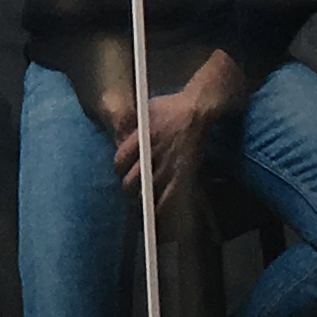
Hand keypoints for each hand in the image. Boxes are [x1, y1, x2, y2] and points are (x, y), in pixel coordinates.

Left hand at [113, 50, 248, 210]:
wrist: (198, 109)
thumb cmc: (171, 106)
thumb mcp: (145, 110)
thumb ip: (132, 125)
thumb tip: (120, 134)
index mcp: (141, 137)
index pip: (120, 160)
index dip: (118, 167)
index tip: (120, 170)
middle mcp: (153, 152)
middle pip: (132, 179)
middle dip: (128, 185)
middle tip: (129, 187)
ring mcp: (169, 163)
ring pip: (148, 189)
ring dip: (142, 196)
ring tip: (139, 201)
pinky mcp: (184, 170)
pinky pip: (171, 192)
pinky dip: (162, 203)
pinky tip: (157, 209)